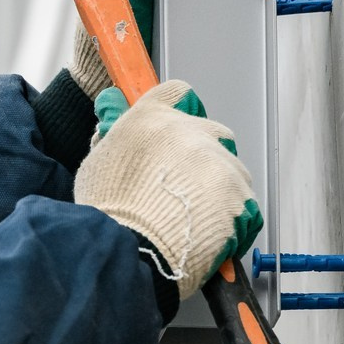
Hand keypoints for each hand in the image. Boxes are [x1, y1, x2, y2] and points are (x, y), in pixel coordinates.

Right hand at [74, 80, 263, 298]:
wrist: (130, 250)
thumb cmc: (108, 212)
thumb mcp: (98, 163)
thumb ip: (113, 134)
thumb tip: (111, 106)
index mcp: (153, 118)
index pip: (178, 94)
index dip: (178, 112)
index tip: (175, 130)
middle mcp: (190, 132)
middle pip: (212, 131)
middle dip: (203, 155)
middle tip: (183, 185)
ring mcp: (219, 163)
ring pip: (232, 167)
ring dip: (219, 187)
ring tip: (194, 216)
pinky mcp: (240, 196)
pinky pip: (246, 203)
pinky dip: (233, 219)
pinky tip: (211, 234)